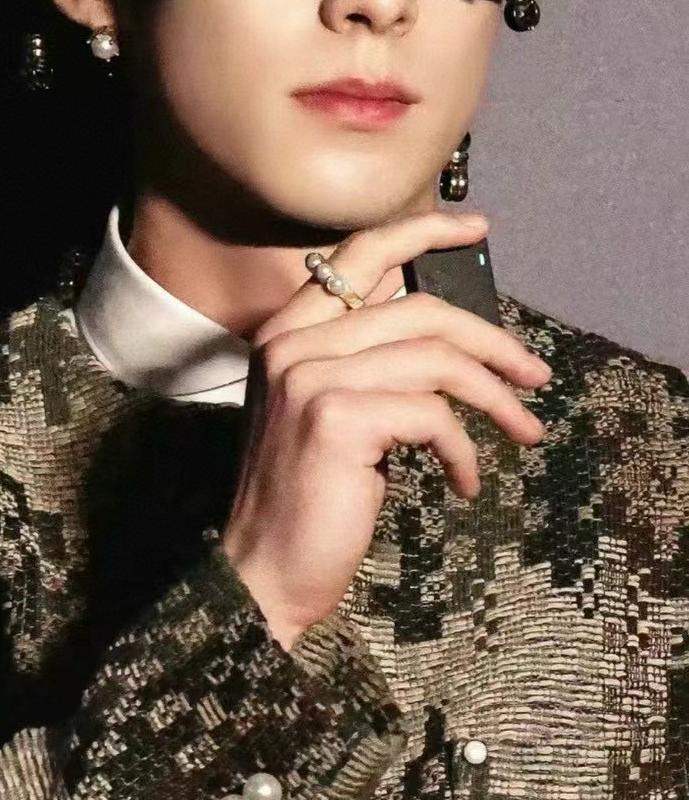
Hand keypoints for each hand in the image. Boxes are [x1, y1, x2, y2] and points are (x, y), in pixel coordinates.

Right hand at [220, 209, 551, 649]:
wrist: (265, 571)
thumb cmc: (308, 498)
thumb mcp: (329, 410)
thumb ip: (365, 355)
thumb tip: (436, 319)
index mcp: (286, 331)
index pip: (359, 254)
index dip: (423, 232)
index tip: (477, 227)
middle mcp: (291, 343)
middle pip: (420, 309)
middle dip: (492, 342)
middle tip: (534, 375)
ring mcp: (310, 377)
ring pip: (436, 360)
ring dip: (494, 400)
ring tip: (522, 431)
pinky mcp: (337, 418)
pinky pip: (432, 415)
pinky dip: (462, 451)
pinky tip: (462, 481)